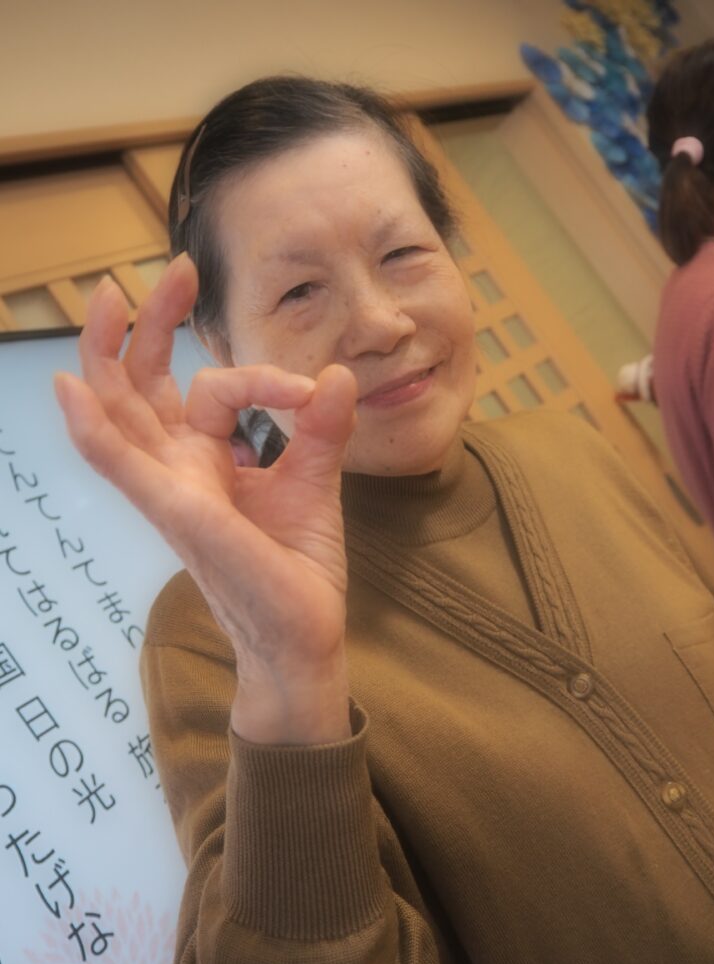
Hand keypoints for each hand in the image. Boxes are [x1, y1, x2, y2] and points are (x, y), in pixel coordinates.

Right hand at [55, 254, 356, 743]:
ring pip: (124, 411)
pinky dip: (94, 429)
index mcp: (208, 462)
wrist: (302, 638)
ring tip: (109, 297)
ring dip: (112, 352)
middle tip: (174, 272)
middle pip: (145, 386)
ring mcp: (172, 492)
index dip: (266, 377)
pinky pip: (124, 465)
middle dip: (153, 325)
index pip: (218, 389)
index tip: (314, 390)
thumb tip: (338, 375)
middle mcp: (180, 471)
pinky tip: (71, 387)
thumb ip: (321, 431)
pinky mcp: (182, 514)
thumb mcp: (314, 485)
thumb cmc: (296, 569)